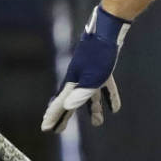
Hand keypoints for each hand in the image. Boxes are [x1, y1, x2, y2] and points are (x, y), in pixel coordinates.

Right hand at [42, 6, 130, 133]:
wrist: (107, 30)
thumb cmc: (99, 55)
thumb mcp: (92, 77)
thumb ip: (81, 93)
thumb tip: (68, 106)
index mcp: (73, 82)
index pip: (60, 103)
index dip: (54, 116)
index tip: (46, 128)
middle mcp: (79, 78)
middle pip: (71, 101)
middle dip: (66, 116)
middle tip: (59, 130)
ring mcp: (91, 73)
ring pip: (90, 96)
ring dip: (93, 109)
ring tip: (97, 122)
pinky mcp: (102, 68)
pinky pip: (104, 87)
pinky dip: (109, 97)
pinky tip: (115, 108)